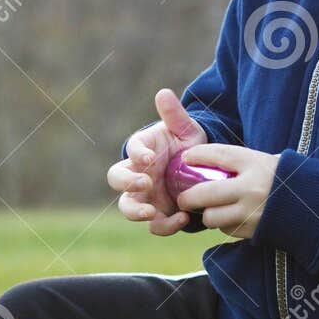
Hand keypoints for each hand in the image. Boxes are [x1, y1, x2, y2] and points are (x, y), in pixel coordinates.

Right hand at [106, 88, 207, 235]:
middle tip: (143, 184)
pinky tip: (183, 218)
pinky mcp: (158, 215)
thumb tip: (163, 93)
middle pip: (116, 179)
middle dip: (126, 183)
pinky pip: (155, 225)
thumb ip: (174, 115)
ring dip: (136, 212)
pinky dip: (165, 225)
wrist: (202, 172)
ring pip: (128, 207)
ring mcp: (144, 196)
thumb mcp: (187, 130)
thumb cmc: (188, 146)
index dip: (137, 153)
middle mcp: (137, 174)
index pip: (132, 149)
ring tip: (151, 213)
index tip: (148, 157)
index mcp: (142, 150)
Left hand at [171, 143, 279, 239]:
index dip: (196, 155)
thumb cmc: (285, 178)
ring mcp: (251, 211)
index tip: (185, 158)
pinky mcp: (253, 230)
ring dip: (208, 214)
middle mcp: (250, 187)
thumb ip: (238, 162)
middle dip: (188, 197)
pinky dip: (225, 224)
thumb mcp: (265, 160)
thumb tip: (202, 159)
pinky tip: (232, 217)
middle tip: (183, 199)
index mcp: (254, 162)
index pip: (216, 154)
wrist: (316, 204)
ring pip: (212, 217)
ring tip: (211, 210)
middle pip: (205, 193)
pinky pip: (227, 229)